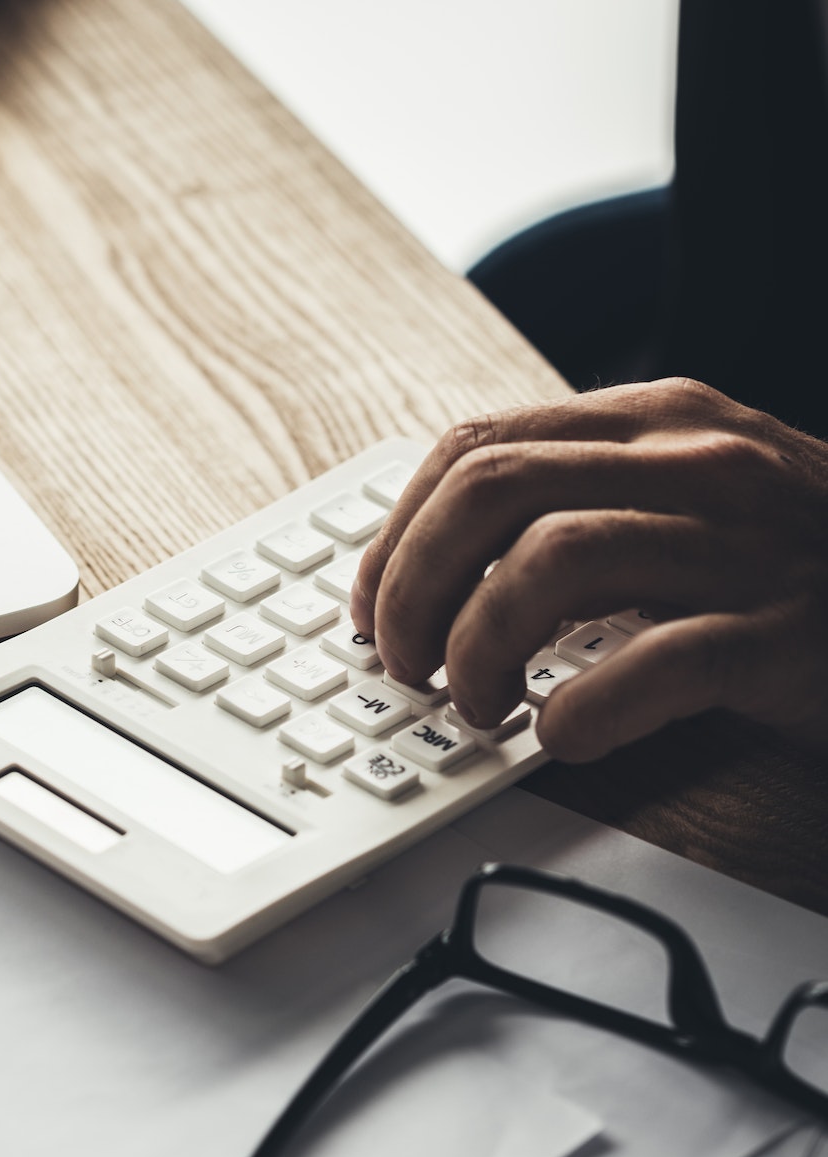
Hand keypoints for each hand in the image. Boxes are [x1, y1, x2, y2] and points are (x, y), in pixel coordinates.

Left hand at [351, 378, 827, 760]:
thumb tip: (450, 559)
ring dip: (478, 646)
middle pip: (491, 492)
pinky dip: (584, 708)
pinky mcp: (785, 635)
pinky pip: (656, 662)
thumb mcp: (701, 493)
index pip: (479, 445)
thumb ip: (593, 498)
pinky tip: (562, 734)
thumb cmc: (812, 562)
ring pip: (550, 563)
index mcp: (660, 421)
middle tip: (399, 662)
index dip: (399, 532)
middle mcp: (696, 463)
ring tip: (476, 706)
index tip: (371, 603)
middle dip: (412, 583)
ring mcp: (744, 545)